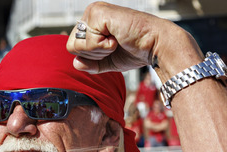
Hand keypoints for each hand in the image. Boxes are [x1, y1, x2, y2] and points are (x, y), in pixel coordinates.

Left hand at [66, 2, 200, 77]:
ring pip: (77, 44)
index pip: (73, 47)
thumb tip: (75, 63)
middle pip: (71, 46)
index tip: (111, 49)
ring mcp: (94, 11)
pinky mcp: (98, 13)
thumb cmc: (134, 51)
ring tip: (116, 41)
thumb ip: (89, 64)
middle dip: (93, 54)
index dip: (91, 56)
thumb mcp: (106, 61)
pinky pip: (88, 41)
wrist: (154, 46)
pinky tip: (117, 38)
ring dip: (98, 50)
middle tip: (113, 45)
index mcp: (91, 23)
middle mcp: (90, 14)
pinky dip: (103, 46)